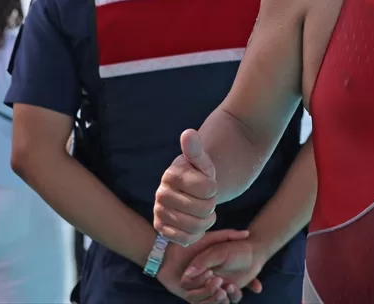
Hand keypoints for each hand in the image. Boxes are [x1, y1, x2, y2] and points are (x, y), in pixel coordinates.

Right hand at [155, 130, 218, 245]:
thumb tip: (188, 133)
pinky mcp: (160, 228)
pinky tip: (195, 223)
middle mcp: (161, 193)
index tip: (207, 185)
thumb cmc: (198, 175)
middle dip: (210, 205)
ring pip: (196, 226)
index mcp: (172, 175)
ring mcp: (159, 212)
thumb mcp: (202, 161)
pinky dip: (195, 233)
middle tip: (205, 200)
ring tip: (203, 212)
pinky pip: (185, 238)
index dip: (213, 189)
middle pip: (203, 209)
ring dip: (206, 221)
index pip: (209, 189)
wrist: (188, 191)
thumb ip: (196, 149)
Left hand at [156, 229, 250, 303]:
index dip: (250, 285)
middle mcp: (211, 284)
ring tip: (219, 284)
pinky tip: (210, 287)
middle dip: (233, 294)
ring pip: (214, 300)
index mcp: (220, 274)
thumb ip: (229, 235)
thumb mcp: (212, 239)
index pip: (238, 283)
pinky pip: (200, 302)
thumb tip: (247, 234)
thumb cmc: (191, 244)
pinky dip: (206, 297)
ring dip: (217, 295)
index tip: (258, 287)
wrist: (169, 252)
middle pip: (228, 296)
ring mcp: (200, 291)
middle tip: (232, 286)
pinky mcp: (188, 296)